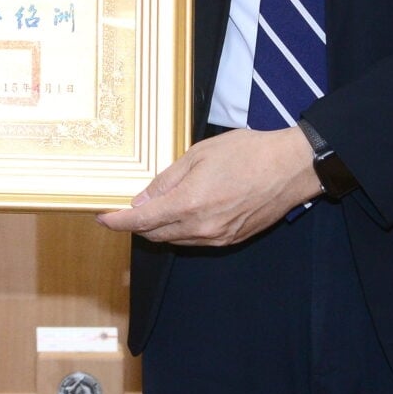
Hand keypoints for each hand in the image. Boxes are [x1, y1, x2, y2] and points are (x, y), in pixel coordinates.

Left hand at [95, 127, 320, 246]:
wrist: (290, 168)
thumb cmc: (247, 152)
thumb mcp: (199, 155)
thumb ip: (167, 180)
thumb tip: (141, 200)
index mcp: (189, 204)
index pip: (141, 222)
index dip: (117, 222)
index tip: (102, 218)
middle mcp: (201, 227)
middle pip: (155, 235)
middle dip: (137, 224)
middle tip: (127, 208)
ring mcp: (217, 237)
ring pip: (176, 239)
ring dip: (160, 227)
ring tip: (155, 207)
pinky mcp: (231, 239)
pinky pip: (196, 241)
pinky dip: (182, 230)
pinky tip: (184, 212)